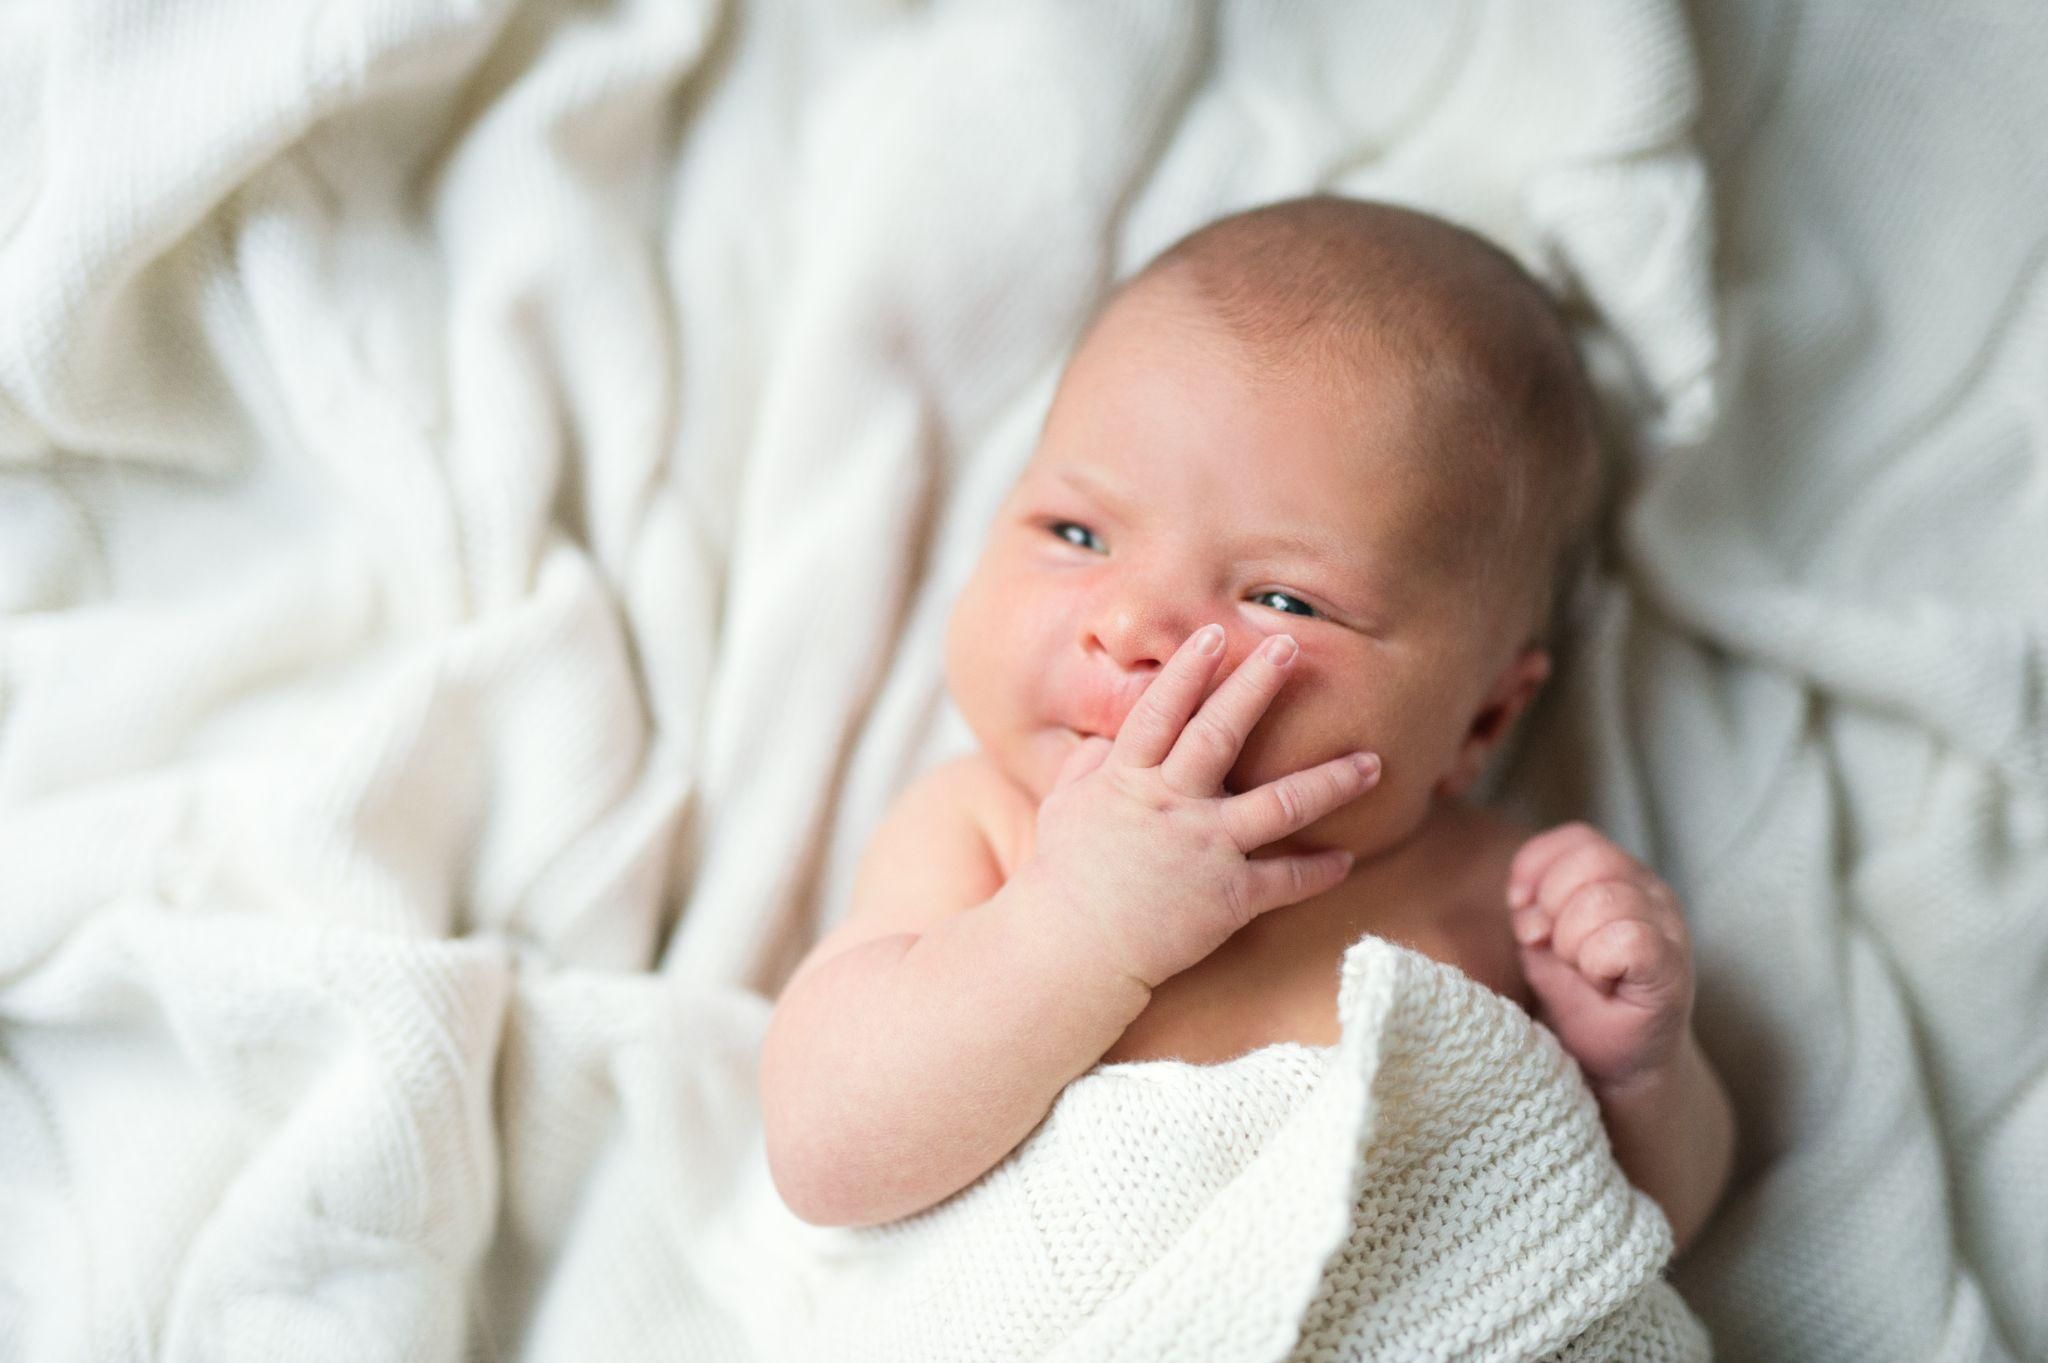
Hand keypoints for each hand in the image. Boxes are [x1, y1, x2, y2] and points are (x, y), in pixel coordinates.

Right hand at [1015, 624, 1381, 991]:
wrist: (1070, 951)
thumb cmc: (1063, 879)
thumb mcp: (1064, 810)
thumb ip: (1090, 768)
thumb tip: (1105, 740)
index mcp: (1128, 779)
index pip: (1162, 711)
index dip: (1188, 670)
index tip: (1216, 634)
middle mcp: (1172, 805)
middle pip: (1221, 734)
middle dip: (1257, 686)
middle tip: (1291, 646)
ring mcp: (1205, 850)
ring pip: (1281, 804)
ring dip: (1331, 780)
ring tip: (1373, 761)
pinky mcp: (1229, 897)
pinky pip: (1286, 879)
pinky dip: (1319, 871)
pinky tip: (1347, 859)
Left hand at [1506, 823, 1694, 1091]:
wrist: (1619, 1068)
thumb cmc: (1582, 1003)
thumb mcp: (1543, 946)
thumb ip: (1532, 910)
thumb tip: (1524, 902)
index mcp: (1622, 878)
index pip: (1578, 839)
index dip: (1537, 869)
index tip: (1524, 913)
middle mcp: (1652, 893)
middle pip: (1591, 861)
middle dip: (1553, 907)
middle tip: (1559, 952)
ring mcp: (1669, 929)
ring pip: (1605, 899)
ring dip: (1573, 943)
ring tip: (1584, 973)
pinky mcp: (1672, 969)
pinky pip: (1629, 938)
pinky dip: (1598, 961)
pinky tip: (1601, 983)